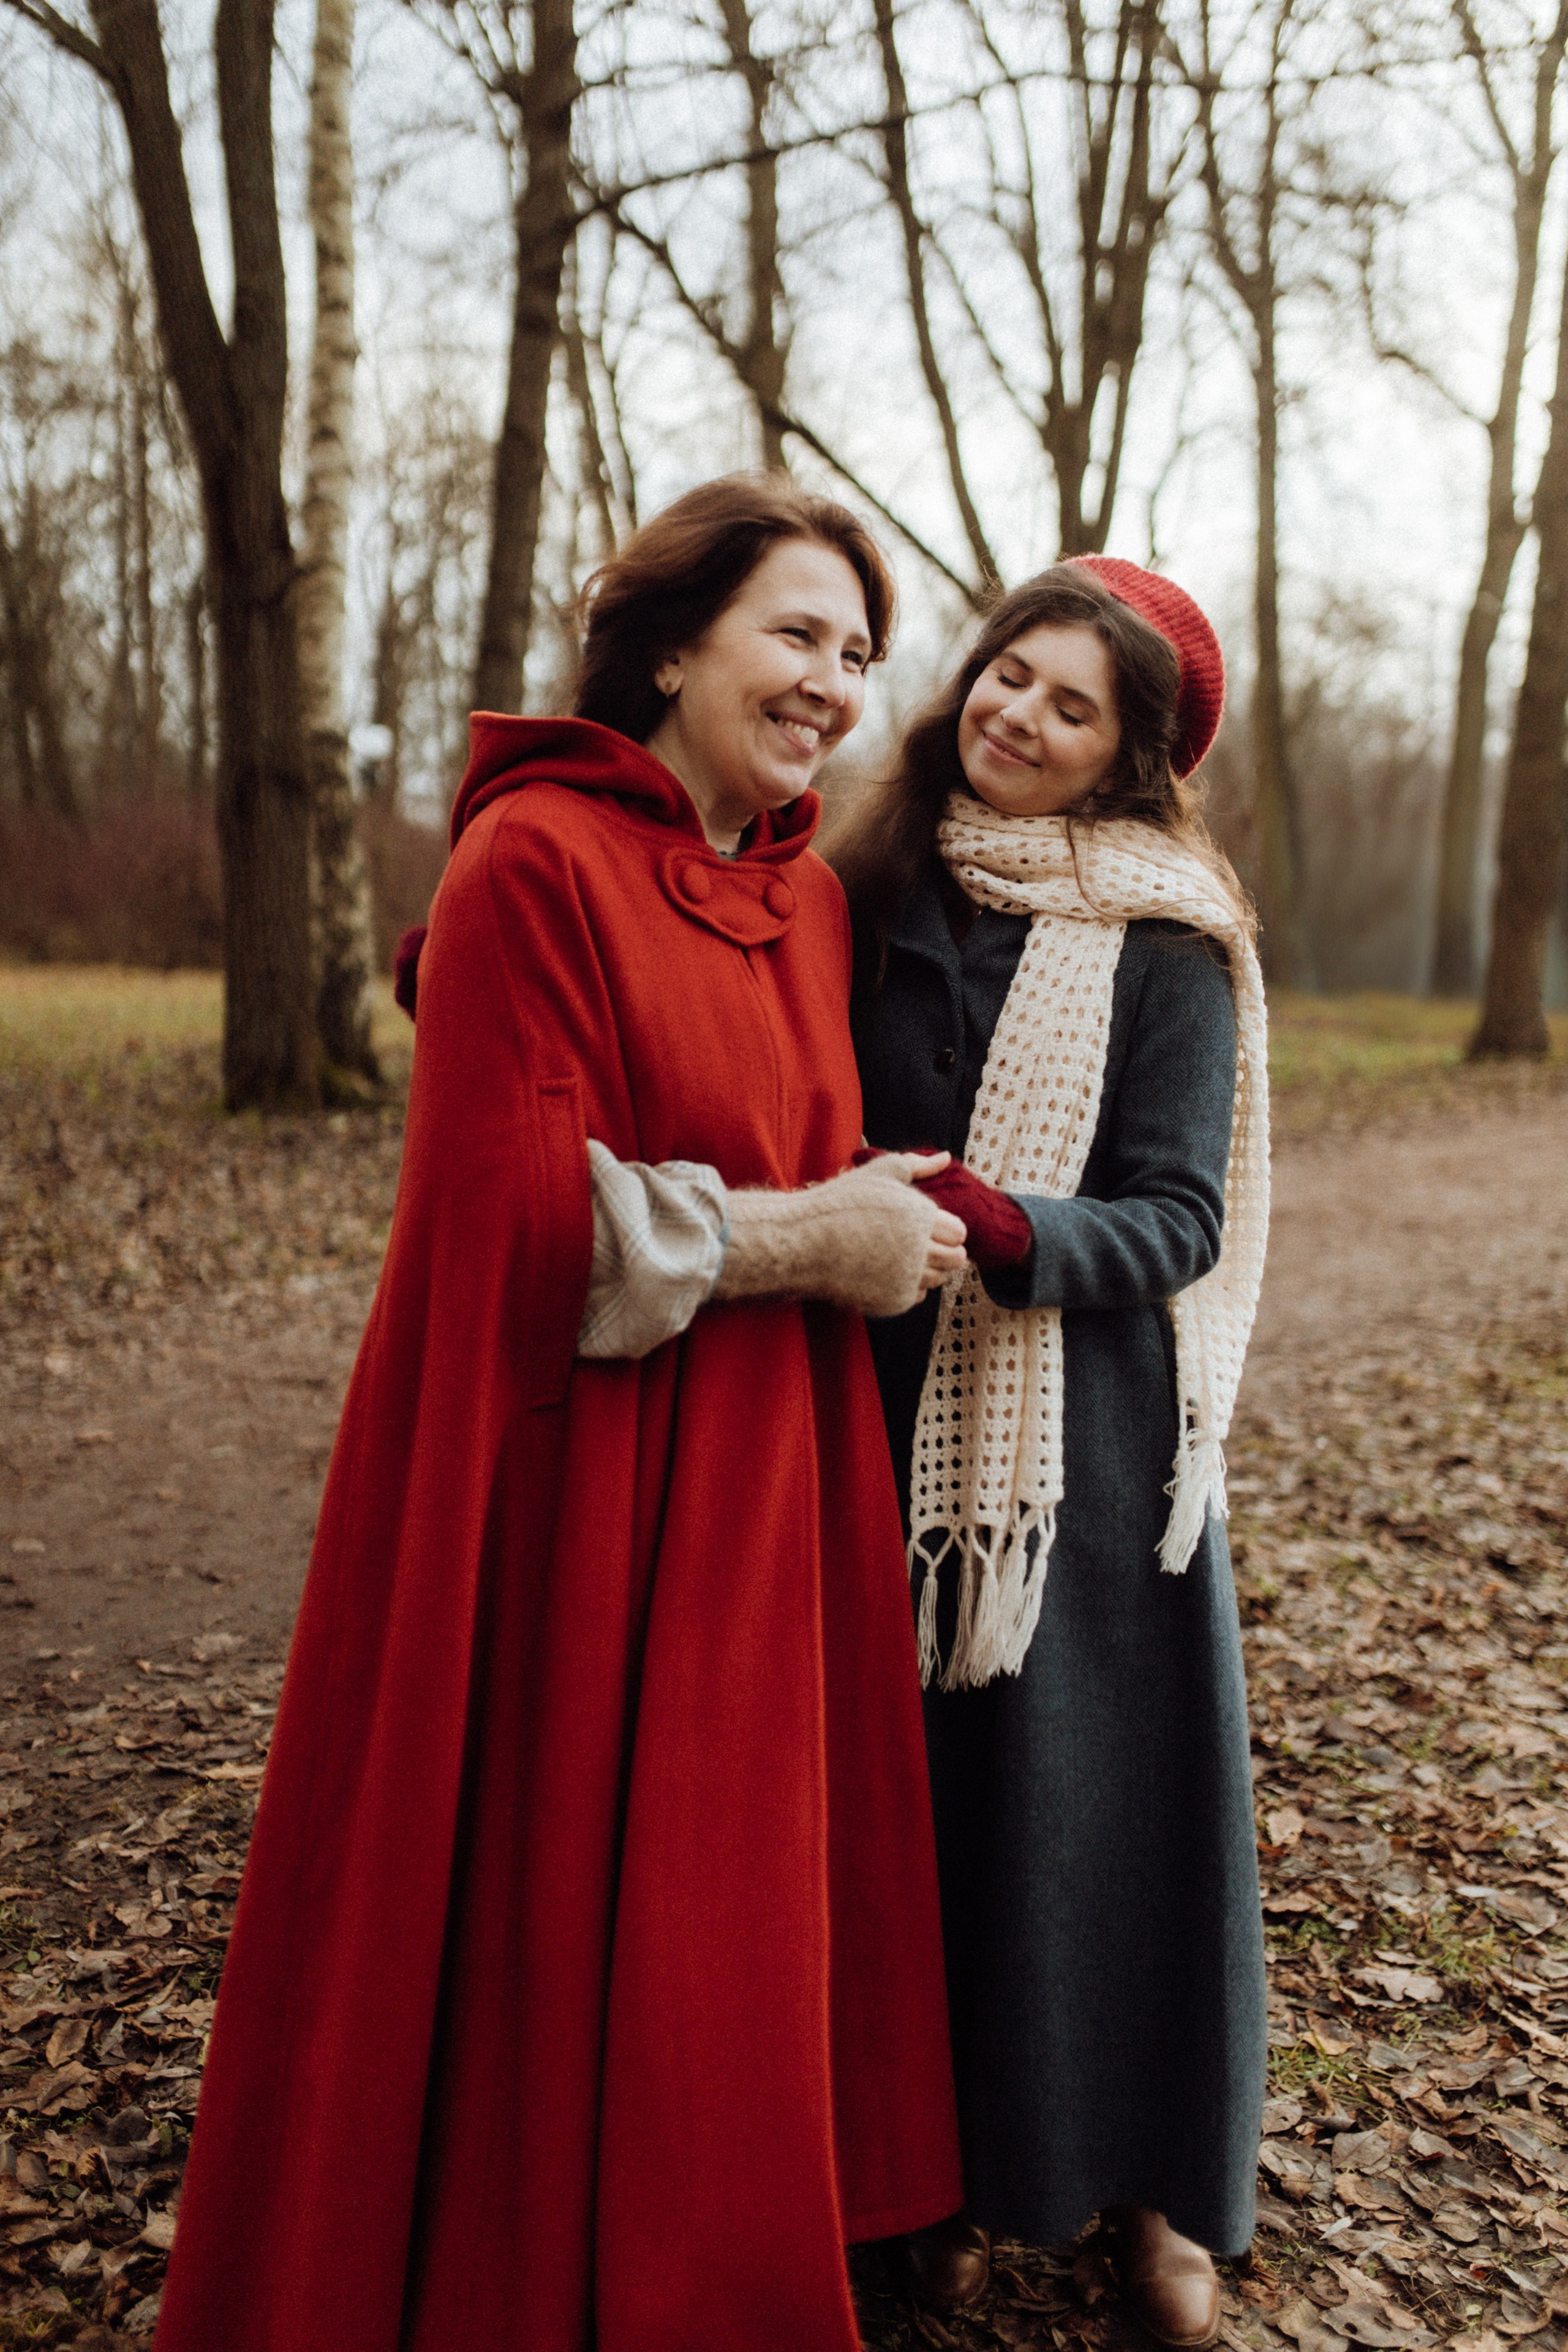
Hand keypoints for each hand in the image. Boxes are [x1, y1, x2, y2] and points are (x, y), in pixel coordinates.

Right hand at [716, 1153, 967, 1317]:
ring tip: (903, 1254)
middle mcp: (918, 1250)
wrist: (804, 1243)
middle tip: (920, 1242)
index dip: (947, 1228)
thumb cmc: (841, 1202)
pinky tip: (890, 1269)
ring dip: (929, 1268)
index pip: (959, 1233)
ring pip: (939, 1279)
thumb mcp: (880, 1172)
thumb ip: (918, 1165)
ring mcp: (905, 1279)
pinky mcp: (893, 1301)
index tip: (929, 1225)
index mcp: (920, 1217)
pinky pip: (918, 1295)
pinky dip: (910, 1285)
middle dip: (945, 1250)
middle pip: (956, 1259)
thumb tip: (947, 1158)